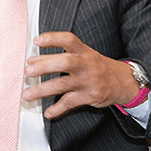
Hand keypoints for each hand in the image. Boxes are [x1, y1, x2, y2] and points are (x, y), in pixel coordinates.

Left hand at [22, 31, 139, 118]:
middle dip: (45, 66)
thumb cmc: (96, 66)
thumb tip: (33, 61)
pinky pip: (70, 103)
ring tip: (27, 94)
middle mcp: (86, 64)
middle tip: (29, 70)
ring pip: (63, 85)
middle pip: (65, 62)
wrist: (122, 82)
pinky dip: (57, 109)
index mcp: (83, 51)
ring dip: (42, 90)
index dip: (53, 38)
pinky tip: (48, 112)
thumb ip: (60, 56)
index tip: (37, 40)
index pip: (69, 40)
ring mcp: (88, 81)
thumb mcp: (83, 55)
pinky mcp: (90, 96)